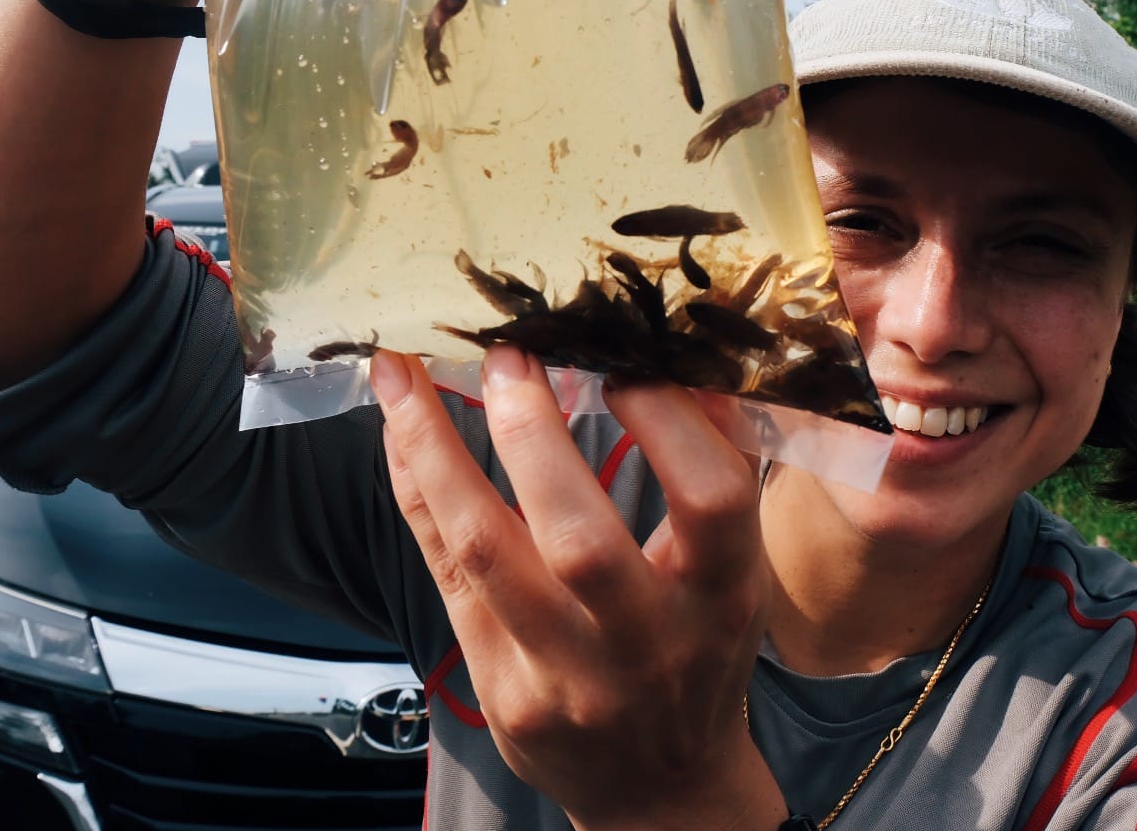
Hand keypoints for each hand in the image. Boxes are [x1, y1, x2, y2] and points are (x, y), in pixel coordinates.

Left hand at [371, 346, 786, 830]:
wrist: (662, 792)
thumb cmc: (703, 654)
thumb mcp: (737, 575)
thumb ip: (715, 474)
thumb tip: (680, 356)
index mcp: (726, 599)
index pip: (710, 500)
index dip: (669, 422)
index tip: (623, 362)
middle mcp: (648, 643)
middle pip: (581, 537)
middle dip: (530, 433)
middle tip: (502, 351)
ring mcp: (567, 675)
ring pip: (486, 551)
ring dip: (435, 449)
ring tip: (400, 372)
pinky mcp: (503, 688)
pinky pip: (446, 573)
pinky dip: (419, 493)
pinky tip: (399, 432)